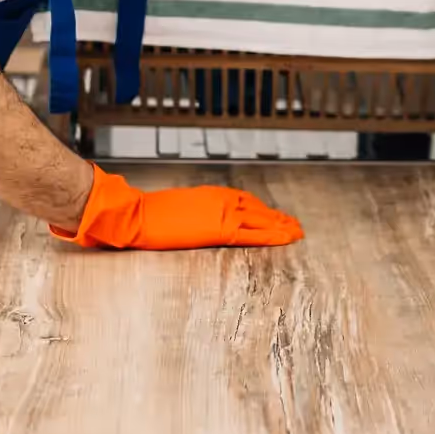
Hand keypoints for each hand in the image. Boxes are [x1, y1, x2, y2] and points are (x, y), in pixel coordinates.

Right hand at [52, 166, 303, 249]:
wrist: (137, 216)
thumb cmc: (149, 215)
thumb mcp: (177, 208)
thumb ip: (193, 213)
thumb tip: (196, 221)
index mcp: (209, 194)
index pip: (243, 200)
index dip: (262, 208)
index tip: (274, 214)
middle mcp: (220, 200)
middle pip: (257, 209)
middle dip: (278, 218)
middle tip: (295, 225)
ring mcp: (222, 214)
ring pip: (261, 220)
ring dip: (282, 226)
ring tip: (297, 233)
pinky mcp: (221, 230)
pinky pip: (255, 234)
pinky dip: (273, 235)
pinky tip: (286, 239)